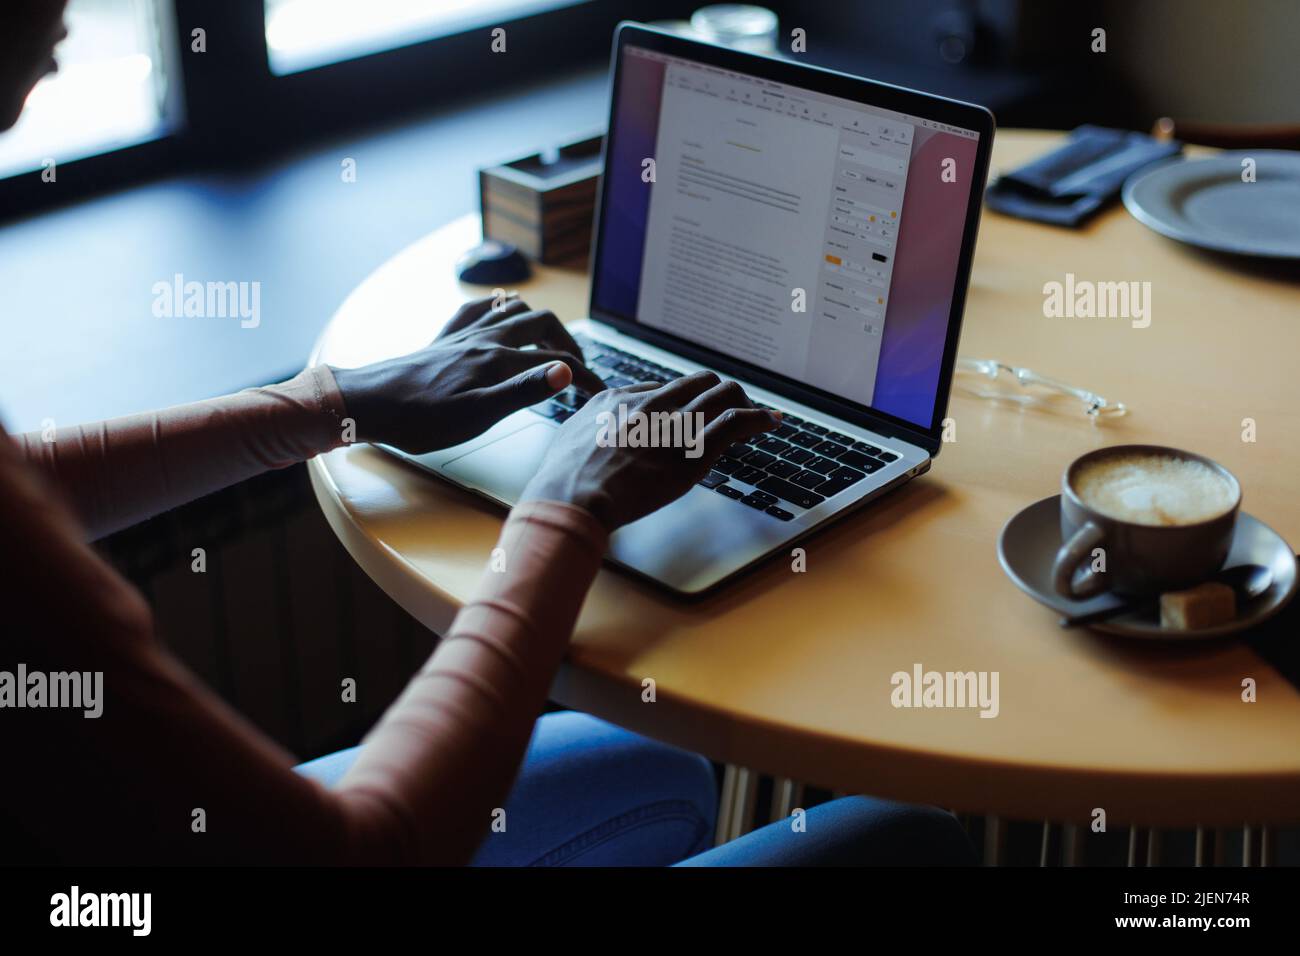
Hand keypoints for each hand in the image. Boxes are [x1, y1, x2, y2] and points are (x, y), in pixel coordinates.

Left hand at [330, 295, 604, 453]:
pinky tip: (496, 318)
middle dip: (567, 340)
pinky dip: (496, 308)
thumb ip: (525, 391)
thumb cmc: (420, 418)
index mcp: (498, 360)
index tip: (599, 392)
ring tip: (547, 341)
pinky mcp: (444, 338)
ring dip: (537, 320)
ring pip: (511, 309)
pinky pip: (476, 309)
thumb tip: (565, 371)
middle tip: (578, 364)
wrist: (370, 403)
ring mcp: (464, 334)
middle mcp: (485, 339)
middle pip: (541, 323)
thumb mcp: (479, 414)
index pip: (557, 362)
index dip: (585, 376)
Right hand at [521, 371, 779, 531]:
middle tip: (729, 405)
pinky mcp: (692, 450)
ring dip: (743, 401)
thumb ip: (590, 429)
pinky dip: (758, 418)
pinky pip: (735, 422)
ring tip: (757, 411)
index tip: (690, 410)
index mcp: (616, 400)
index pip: (661, 389)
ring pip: (721, 395)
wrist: (572, 498)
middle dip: (717, 392)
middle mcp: (649, 405)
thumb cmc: (564, 482)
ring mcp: (672, 425)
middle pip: (696, 382)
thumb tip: (595, 432)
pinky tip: (770, 421)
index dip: (681, 400)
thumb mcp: (570, 440)